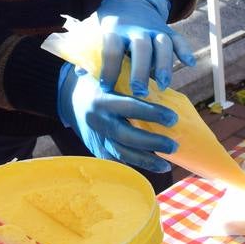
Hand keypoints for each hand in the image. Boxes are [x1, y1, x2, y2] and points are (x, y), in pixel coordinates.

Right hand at [56, 63, 178, 173]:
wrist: (70, 99)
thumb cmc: (100, 82)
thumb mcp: (111, 76)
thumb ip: (131, 78)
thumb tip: (162, 78)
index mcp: (103, 100)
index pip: (130, 107)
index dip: (152, 113)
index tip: (173, 118)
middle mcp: (98, 121)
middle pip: (126, 136)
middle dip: (151, 143)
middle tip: (174, 146)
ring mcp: (96, 138)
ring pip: (121, 154)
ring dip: (146, 161)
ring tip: (167, 165)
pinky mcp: (96, 150)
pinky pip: (116, 160)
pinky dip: (134, 165)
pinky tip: (153, 167)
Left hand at [97, 0, 194, 95]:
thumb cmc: (109, 25)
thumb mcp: (96, 33)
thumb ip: (90, 53)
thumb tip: (80, 74)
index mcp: (114, 29)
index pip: (111, 49)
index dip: (108, 68)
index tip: (106, 87)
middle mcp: (136, 28)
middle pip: (141, 47)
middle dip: (140, 69)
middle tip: (139, 91)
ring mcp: (154, 28)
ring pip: (162, 44)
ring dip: (164, 64)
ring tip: (163, 85)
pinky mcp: (167, 30)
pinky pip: (178, 39)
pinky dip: (184, 50)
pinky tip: (190, 63)